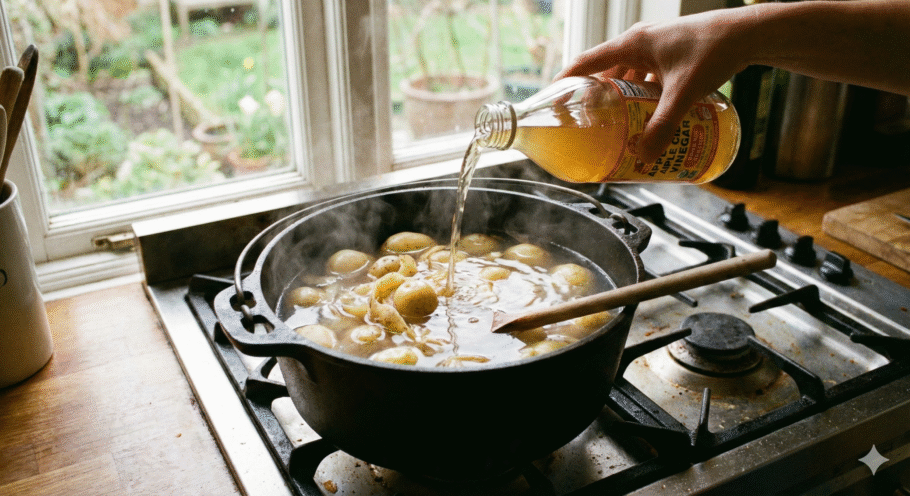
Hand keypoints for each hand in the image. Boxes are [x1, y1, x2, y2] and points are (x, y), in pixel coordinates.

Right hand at [557, 10, 749, 163]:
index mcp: (632, 43)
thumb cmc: (715, 50)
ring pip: (627, 74)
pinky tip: (648, 114)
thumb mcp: (684, 93)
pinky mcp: (672, 54)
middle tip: (585, 121)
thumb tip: (646, 157)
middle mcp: (640, 42)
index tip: (552, 101)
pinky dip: (642, 94)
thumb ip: (664, 125)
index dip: (565, 81)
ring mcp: (657, 47)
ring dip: (619, 97)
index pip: (585, 62)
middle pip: (605, 71)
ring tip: (613, 122)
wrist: (751, 32)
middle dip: (593, 96)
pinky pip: (647, 76)